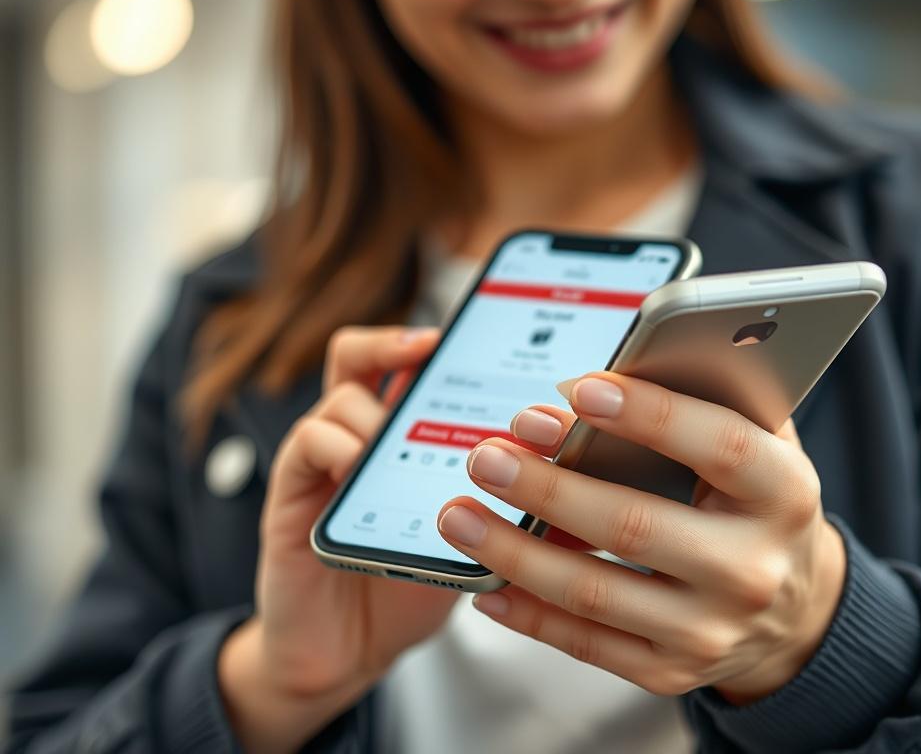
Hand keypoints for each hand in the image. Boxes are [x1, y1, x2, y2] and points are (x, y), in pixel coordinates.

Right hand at [219, 326, 457, 753]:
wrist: (349, 652)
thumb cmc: (411, 589)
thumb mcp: (470, 537)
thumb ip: (497, 496)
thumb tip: (563, 464)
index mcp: (400, 439)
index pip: (409, 367)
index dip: (435, 343)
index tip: (472, 335)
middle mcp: (358, 439)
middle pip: (361, 357)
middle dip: (394, 342)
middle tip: (428, 348)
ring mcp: (322, 463)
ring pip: (342, 396)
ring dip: (378, 413)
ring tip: (403, 450)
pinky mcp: (290, 493)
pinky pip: (308, 443)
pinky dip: (338, 445)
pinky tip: (362, 468)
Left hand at [436, 372, 845, 701]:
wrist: (794, 611)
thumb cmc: (752, 501)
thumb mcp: (756, 443)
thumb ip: (700, 400)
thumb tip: (588, 386)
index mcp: (784, 493)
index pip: (721, 447)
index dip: (651, 416)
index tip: (580, 391)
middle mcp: (752, 569)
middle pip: (635, 526)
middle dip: (547, 488)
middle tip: (485, 456)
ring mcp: (710, 630)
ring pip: (595, 594)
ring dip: (514, 552)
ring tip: (459, 517)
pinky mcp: (671, 670)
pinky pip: (586, 645)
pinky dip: (527, 614)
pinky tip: (485, 584)